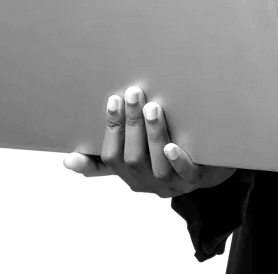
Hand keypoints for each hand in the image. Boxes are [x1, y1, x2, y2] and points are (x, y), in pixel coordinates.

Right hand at [62, 85, 236, 198]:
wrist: (211, 174)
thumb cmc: (164, 161)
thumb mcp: (135, 162)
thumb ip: (105, 161)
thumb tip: (67, 159)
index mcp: (131, 177)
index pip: (112, 158)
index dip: (111, 130)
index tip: (112, 101)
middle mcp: (149, 184)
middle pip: (134, 158)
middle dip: (132, 125)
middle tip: (133, 93)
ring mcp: (173, 184)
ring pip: (158, 164)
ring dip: (153, 134)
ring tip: (152, 106)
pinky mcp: (198, 181)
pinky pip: (187, 175)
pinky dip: (179, 161)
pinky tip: (172, 146)